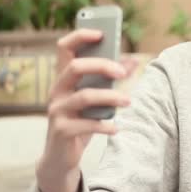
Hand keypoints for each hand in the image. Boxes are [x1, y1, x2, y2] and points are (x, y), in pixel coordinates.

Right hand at [35, 29, 138, 191]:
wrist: (60, 158)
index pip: (64, 47)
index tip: (101, 33)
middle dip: (101, 65)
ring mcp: (57, 110)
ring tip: (128, 101)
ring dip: (110, 97)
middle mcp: (57, 90)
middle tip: (123, 73)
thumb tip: (133, 60)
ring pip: (84, 96)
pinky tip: (115, 128)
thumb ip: (110, 79)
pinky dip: (104, 125)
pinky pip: (86, 124)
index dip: (80, 36)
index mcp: (64, 78)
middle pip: (75, 67)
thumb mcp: (95, 98)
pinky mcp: (61, 130)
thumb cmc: (80, 121)